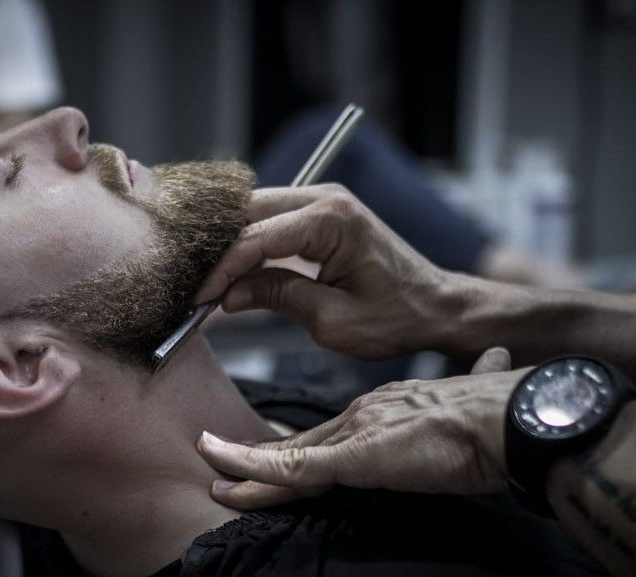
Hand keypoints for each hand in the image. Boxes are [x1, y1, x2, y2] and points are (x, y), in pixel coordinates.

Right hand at [194, 185, 464, 358]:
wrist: (437, 306)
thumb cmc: (396, 316)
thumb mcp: (331, 319)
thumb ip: (278, 297)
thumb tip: (230, 295)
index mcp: (332, 221)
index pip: (256, 239)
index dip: (222, 270)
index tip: (199, 298)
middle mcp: (327, 199)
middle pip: (249, 212)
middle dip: (219, 250)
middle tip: (198, 286)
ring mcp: (325, 200)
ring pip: (256, 211)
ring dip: (232, 244)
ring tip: (212, 280)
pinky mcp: (323, 212)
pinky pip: (273, 219)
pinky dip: (250, 241)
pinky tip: (235, 268)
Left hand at [198, 348, 524, 509]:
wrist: (508, 418)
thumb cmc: (498, 412)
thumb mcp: (479, 394)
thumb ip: (477, 378)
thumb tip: (496, 361)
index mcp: (386, 410)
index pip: (328, 434)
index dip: (294, 448)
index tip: (267, 456)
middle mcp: (363, 416)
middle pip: (299, 445)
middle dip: (257, 457)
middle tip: (217, 458)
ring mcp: (356, 433)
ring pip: (287, 458)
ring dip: (242, 466)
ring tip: (210, 469)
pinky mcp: (356, 456)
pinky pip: (294, 470)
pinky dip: (257, 474)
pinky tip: (230, 480)